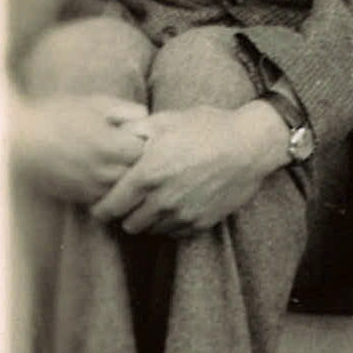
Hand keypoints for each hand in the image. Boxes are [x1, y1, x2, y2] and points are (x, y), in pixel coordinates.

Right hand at [10, 93, 148, 205]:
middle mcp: (104, 171)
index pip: (147, 151)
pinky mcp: (79, 197)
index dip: (147, 141)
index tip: (140, 134)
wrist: (21, 137)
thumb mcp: (96, 103)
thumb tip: (146, 121)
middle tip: (132, 149)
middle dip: (140, 162)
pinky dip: (110, 190)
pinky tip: (103, 174)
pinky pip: (106, 199)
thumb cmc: (58, 114)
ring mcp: (91, 188)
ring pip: (124, 191)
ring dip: (126, 178)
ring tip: (118, 162)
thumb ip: (127, 110)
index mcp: (111, 145)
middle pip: (139, 174)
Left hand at [90, 102, 290, 236]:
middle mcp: (162, 201)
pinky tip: (178, 203)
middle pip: (128, 224)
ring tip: (157, 199)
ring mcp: (182, 215)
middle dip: (126, 213)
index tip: (105, 201)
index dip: (102, 206)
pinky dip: (171, 222)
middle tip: (132, 199)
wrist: (250, 144)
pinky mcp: (200, 223)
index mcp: (147, 176)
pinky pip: (174, 232)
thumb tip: (110, 134)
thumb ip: (133, 131)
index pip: (109, 208)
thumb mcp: (167, 120)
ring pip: (150, 230)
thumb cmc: (208, 128)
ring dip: (149, 219)